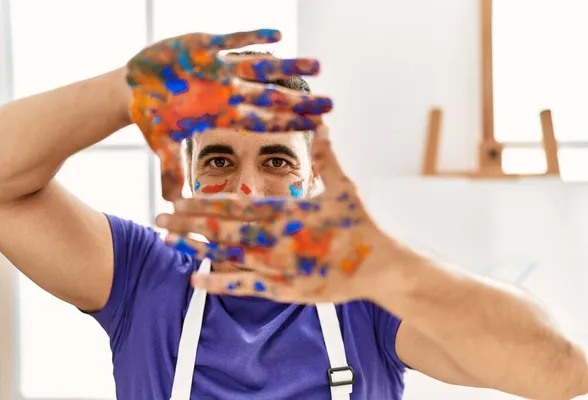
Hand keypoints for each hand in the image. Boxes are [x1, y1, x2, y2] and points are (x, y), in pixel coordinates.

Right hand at [126, 30, 332, 200]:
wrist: (132, 87)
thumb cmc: (152, 117)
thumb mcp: (160, 144)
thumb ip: (170, 169)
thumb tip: (172, 203)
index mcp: (222, 114)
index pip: (262, 121)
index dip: (288, 124)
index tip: (316, 129)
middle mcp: (227, 92)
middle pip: (271, 97)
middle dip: (300, 101)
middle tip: (331, 104)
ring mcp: (219, 68)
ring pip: (261, 67)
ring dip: (289, 65)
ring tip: (319, 64)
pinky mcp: (203, 45)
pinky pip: (233, 40)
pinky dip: (252, 36)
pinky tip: (278, 35)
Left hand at [156, 127, 397, 303]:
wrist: (379, 265)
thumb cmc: (359, 223)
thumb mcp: (344, 186)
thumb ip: (328, 156)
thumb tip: (322, 124)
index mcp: (288, 211)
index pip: (237, 204)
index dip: (204, 201)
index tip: (178, 197)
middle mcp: (277, 238)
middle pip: (223, 229)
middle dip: (188, 223)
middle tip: (157, 217)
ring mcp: (279, 266)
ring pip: (227, 256)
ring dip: (195, 248)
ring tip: (167, 241)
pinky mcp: (285, 290)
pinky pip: (245, 286)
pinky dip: (219, 282)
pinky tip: (195, 278)